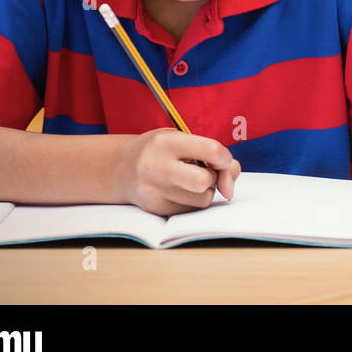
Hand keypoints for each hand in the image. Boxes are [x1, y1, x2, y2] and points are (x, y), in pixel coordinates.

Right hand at [116, 128, 239, 215]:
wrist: (121, 168)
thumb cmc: (161, 151)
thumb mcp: (183, 140)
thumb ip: (215, 155)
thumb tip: (230, 188)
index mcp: (166, 142)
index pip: (211, 150)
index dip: (225, 158)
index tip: (222, 160)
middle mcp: (156, 167)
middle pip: (204, 181)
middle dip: (214, 178)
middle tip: (206, 173)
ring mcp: (153, 191)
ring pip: (202, 200)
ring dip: (206, 192)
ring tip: (191, 180)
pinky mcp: (155, 209)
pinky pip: (191, 210)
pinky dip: (194, 201)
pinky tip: (181, 190)